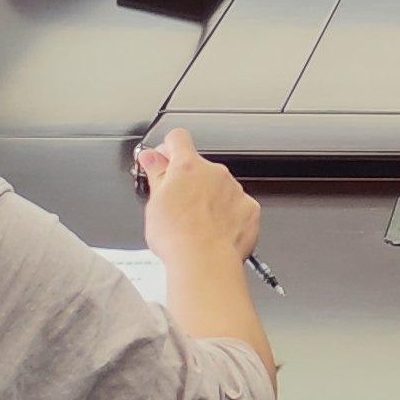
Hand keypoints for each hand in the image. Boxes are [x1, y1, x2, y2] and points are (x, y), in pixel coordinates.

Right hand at [134, 127, 263, 267]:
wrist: (204, 261)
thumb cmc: (177, 236)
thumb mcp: (154, 201)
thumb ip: (155, 172)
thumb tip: (150, 156)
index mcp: (189, 166)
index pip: (178, 139)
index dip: (168, 148)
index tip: (163, 160)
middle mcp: (215, 173)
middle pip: (200, 167)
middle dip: (188, 181)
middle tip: (175, 205)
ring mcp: (235, 190)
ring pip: (219, 187)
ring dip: (209, 199)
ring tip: (195, 224)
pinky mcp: (249, 210)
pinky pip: (237, 206)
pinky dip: (227, 215)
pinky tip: (214, 231)